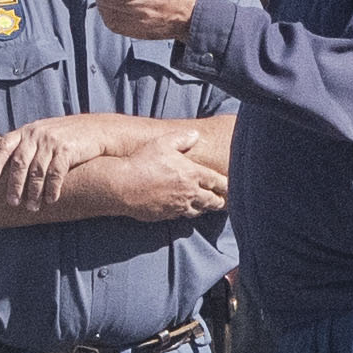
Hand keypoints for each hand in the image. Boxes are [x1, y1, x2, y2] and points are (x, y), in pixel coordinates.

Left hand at [0, 116, 103, 211]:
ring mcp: (52, 141)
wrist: (100, 129)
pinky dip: (51, 189)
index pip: (4, 145)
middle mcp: (37, 134)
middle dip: (14, 185)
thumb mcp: (45, 134)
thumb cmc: (69, 136)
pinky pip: (55, 174)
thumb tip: (8, 166)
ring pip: (37, 171)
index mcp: (28, 131)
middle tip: (12, 202)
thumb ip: (28, 145)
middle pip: (19, 163)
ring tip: (32, 207)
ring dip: (33, 192)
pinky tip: (50, 200)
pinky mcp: (68, 150)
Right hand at [100, 132, 230, 222]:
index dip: (227, 185)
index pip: (219, 182)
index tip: (231, 186)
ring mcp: (178, 206)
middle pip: (213, 201)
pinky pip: (182, 216)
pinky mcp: (166, 215)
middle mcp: (189, 192)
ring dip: (204, 207)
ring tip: (207, 204)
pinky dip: (187, 212)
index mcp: (192, 174)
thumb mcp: (162, 143)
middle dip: (220, 200)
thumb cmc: (141, 162)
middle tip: (223, 199)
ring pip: (199, 211)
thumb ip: (181, 138)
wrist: (121, 185)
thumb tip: (194, 135)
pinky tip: (185, 208)